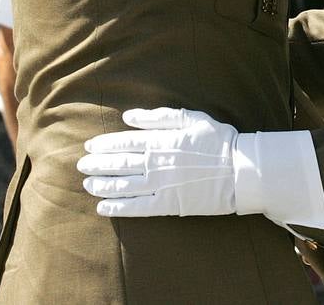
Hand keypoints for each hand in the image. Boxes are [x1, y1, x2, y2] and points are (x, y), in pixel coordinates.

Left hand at [79, 108, 323, 227]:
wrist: (241, 170)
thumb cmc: (218, 140)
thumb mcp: (191, 118)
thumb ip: (158, 117)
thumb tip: (128, 117)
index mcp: (161, 141)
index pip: (124, 142)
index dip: (104, 145)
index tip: (90, 146)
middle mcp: (157, 163)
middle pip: (119, 164)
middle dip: (97, 164)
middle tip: (82, 165)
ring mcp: (161, 186)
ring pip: (122, 186)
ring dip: (102, 184)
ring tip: (88, 184)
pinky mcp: (169, 206)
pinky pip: (137, 208)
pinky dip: (117, 207)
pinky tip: (103, 206)